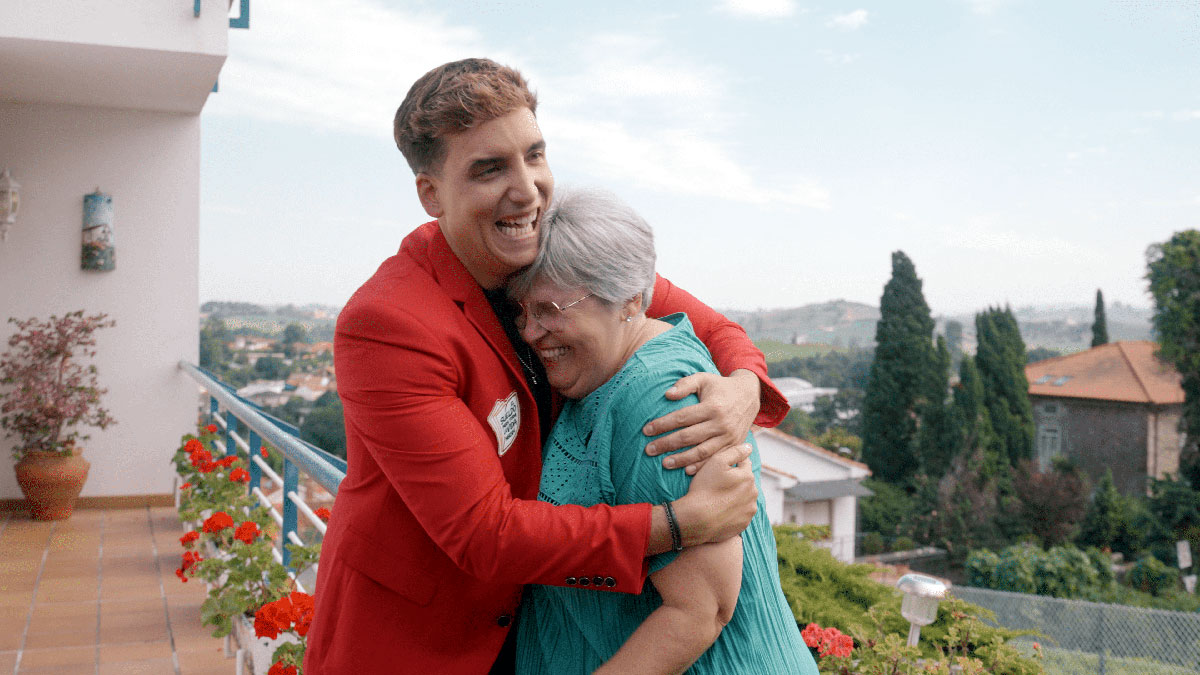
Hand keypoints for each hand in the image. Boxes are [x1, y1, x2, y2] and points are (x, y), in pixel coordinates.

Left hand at [643, 370, 760, 473]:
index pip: (681, 418)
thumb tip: (667, 394)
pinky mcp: (734, 446)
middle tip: (648, 450)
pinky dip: (701, 466)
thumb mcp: (703, 379)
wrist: (750, 396)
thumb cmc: (720, 387)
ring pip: (701, 452)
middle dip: (666, 444)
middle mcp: (721, 423)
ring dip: (681, 459)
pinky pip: (715, 459)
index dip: (662, 424)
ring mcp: (729, 437)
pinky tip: (686, 470)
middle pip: (688, 437)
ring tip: (664, 463)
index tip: (646, 430)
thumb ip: (685, 384)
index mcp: (712, 407)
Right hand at [673, 443, 756, 545]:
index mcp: (748, 477)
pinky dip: (733, 511)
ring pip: (744, 498)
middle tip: (716, 485)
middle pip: (745, 481)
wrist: (697, 519)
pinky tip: (720, 510)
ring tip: (717, 498)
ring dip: (735, 496)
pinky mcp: (744, 524)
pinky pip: (740, 513)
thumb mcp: (716, 462)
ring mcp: (749, 510)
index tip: (719, 470)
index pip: (743, 463)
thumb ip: (735, 452)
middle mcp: (753, 494)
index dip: (731, 464)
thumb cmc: (705, 488)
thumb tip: (749, 447)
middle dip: (735, 481)